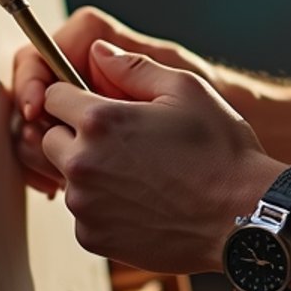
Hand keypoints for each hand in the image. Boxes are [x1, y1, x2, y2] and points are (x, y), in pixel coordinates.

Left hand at [40, 40, 281, 272]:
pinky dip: (102, 204)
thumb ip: (133, 67)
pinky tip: (141, 198)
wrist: (240, 218)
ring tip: (139, 170)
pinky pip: (83, 212)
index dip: (75, 94)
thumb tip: (98, 52)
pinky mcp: (94, 238)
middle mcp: (82, 163)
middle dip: (76, 133)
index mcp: (100, 120)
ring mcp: (85, 206)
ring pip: (67, 176)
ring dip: (89, 169)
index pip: (52, 96)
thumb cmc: (219, 152)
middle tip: (122, 138)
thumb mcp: (185, 89)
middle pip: (50, 138)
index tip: (97, 102)